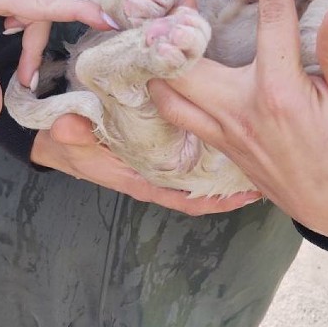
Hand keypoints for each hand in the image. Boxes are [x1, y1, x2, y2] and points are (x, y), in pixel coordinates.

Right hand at [31, 114, 262, 214]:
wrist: (56, 130)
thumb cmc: (64, 140)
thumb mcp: (66, 136)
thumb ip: (71, 133)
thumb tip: (68, 127)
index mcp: (142, 178)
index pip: (186, 199)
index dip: (217, 201)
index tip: (248, 194)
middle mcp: (157, 172)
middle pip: (203, 185)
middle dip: (234, 181)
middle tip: (271, 169)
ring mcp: (160, 158)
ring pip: (201, 167)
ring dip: (228, 160)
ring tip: (264, 148)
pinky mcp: (159, 141)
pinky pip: (193, 148)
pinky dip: (214, 140)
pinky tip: (235, 125)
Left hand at [149, 0, 327, 241]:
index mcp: (280, 93)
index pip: (270, 24)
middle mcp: (242, 111)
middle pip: (186, 63)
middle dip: (176, 27)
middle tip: (182, 3)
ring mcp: (226, 133)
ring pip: (168, 95)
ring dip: (160, 65)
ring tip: (167, 37)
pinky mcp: (222, 149)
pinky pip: (179, 119)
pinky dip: (167, 95)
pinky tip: (170, 78)